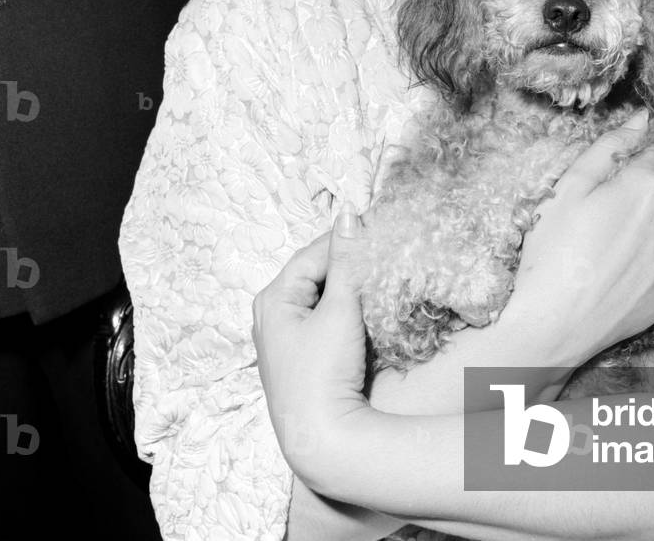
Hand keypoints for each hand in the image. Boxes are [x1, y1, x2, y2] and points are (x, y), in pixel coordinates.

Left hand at [253, 206, 372, 483]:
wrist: (323, 438)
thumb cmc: (324, 371)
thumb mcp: (339, 309)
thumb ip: (346, 261)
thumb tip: (348, 214)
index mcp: (273, 298)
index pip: (313, 254)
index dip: (345, 241)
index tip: (378, 231)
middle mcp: (272, 314)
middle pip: (317, 274)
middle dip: (348, 266)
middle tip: (381, 257)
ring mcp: (287, 338)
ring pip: (323, 297)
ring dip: (350, 290)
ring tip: (377, 283)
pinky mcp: (304, 357)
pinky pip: (326, 320)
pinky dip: (346, 312)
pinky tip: (366, 313)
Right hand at [507, 109, 653, 368]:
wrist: (555, 323)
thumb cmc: (553, 251)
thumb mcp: (569, 185)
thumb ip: (610, 145)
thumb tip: (643, 117)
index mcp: (647, 183)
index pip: (653, 149)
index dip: (630, 157)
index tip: (610, 176)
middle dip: (649, 180)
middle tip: (612, 205)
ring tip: (625, 232)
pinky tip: (645, 252)